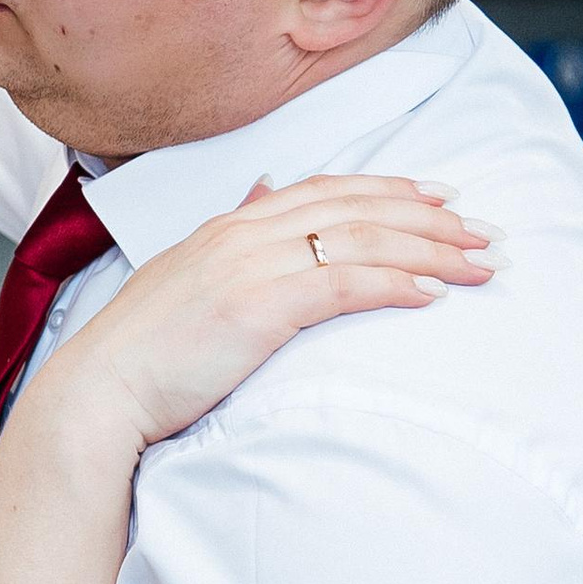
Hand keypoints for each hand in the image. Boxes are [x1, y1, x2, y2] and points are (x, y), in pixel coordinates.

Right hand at [36, 173, 492, 455]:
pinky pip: (343, 283)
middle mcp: (243, 233)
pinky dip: (393, 282)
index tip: (439, 198)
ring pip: (360, 239)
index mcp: (229, 227)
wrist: (98, 393)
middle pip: (356, 208)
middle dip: (428, 217)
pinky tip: (432, 294)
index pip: (325, 191)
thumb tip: (262, 195)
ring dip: (429, 250)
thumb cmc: (140, 354)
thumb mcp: (186, 277)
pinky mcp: (259, 306)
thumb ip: (230, 236)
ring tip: (479, 264)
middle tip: (484, 231)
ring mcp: (250, 265)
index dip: (388, 190)